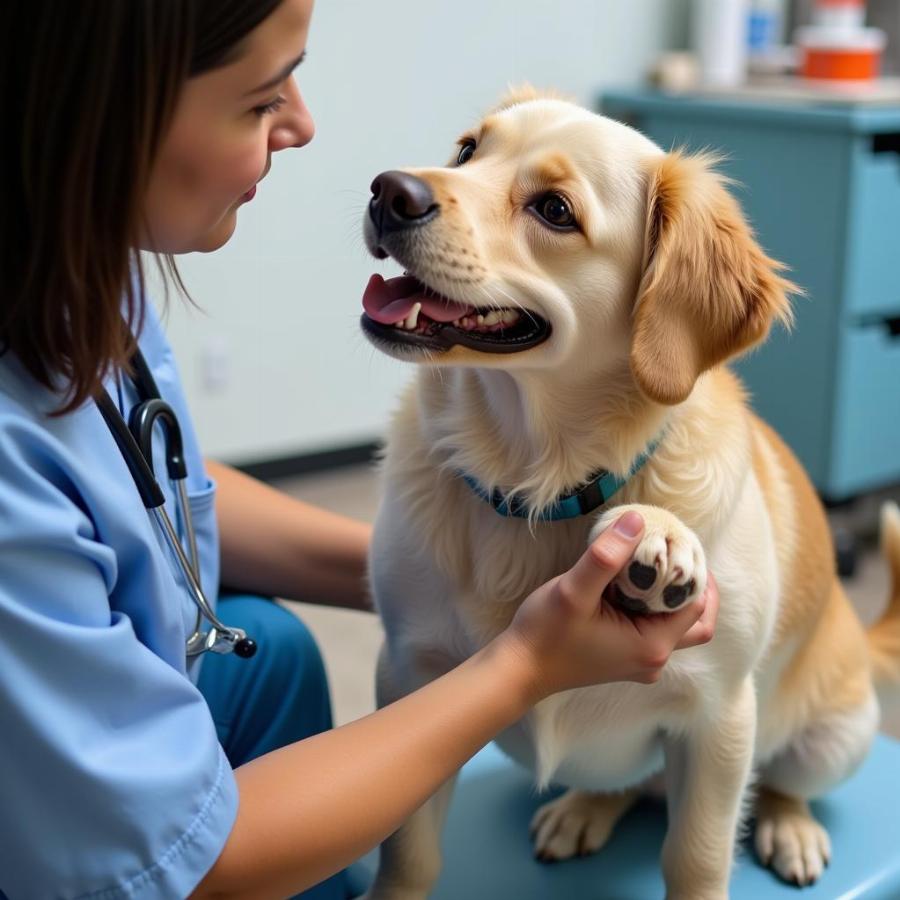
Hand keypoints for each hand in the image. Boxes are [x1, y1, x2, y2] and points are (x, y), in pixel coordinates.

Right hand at [500, 512, 716, 702]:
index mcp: (652, 646)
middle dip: (695, 587)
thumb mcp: (573, 590)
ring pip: (676, 627)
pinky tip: (634, 584)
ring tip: (659, 565)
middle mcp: (653, 659)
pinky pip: (655, 630)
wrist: (518, 669)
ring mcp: (639, 662)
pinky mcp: (624, 658)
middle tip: (680, 554)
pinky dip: (655, 607)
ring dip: (674, 597)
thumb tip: (636, 520)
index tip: (680, 542)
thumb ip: (605, 557)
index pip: (696, 606)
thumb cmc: (545, 634)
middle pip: (696, 621)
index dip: (695, 573)